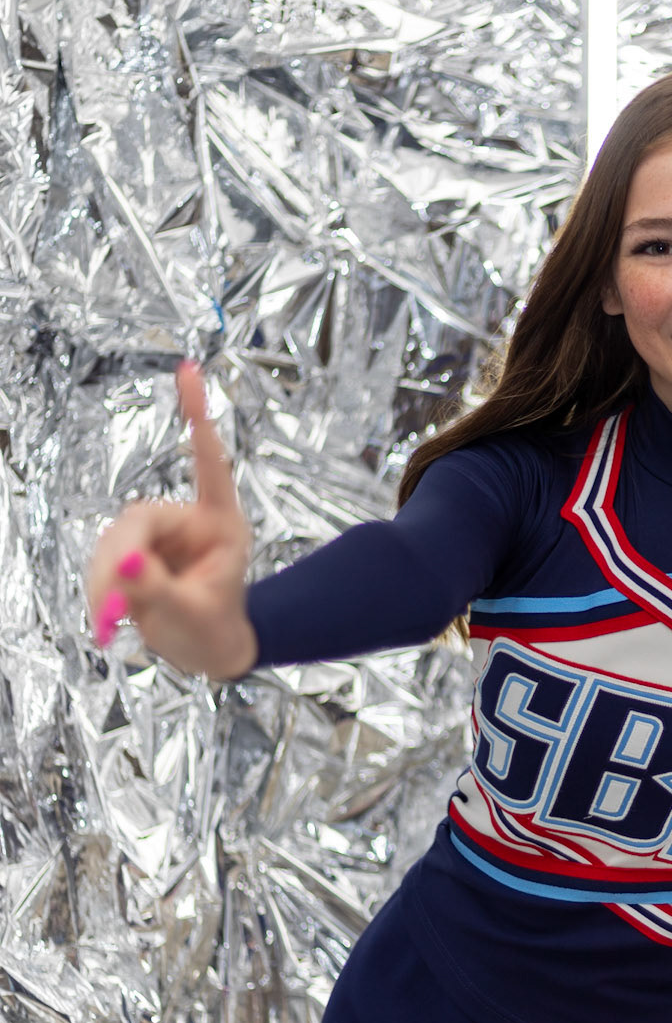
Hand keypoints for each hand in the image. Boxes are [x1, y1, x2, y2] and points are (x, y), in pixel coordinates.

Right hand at [85, 361, 258, 680]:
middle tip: (112, 609)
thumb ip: (156, 589)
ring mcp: (159, 536)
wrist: (207, 653)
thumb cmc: (213, 632)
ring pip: (112, 543)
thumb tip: (120, 562)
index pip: (208, 463)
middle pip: (137, 520)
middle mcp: (188, 521)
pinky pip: (104, 560)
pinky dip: (100, 590)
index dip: (197, 415)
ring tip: (114, 625)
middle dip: (118, 563)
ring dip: (104, 583)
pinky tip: (109, 620)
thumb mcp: (190, 614)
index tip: (188, 368)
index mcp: (220, 523)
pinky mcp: (134, 553)